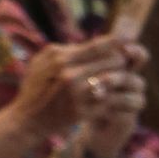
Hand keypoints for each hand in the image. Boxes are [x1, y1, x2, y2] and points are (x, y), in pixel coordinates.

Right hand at [1, 39, 128, 142]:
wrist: (28, 119)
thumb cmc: (36, 87)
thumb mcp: (42, 62)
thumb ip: (65, 50)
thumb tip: (90, 42)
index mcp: (60, 58)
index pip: (97, 46)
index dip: (116, 41)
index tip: (130, 38)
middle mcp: (70, 74)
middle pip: (113, 61)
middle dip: (120, 62)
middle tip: (121, 65)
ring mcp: (78, 94)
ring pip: (116, 79)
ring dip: (121, 78)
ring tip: (119, 79)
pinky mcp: (84, 111)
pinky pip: (112, 99)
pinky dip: (118, 95)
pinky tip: (117, 95)